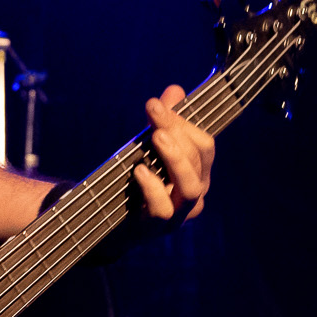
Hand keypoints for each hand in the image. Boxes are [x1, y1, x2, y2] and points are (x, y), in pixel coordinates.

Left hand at [133, 85, 215, 225]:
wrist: (111, 219)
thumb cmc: (137, 180)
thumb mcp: (149, 147)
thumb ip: (163, 120)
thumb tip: (175, 90)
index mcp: (198, 172)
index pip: (204, 145)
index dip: (183, 122)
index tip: (156, 104)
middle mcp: (195, 193)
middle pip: (198, 160)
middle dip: (176, 131)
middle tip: (154, 111)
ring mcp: (179, 213)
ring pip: (190, 187)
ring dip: (175, 159)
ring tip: (156, 137)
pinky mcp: (157, 227)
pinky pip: (163, 209)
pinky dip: (153, 188)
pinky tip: (140, 170)